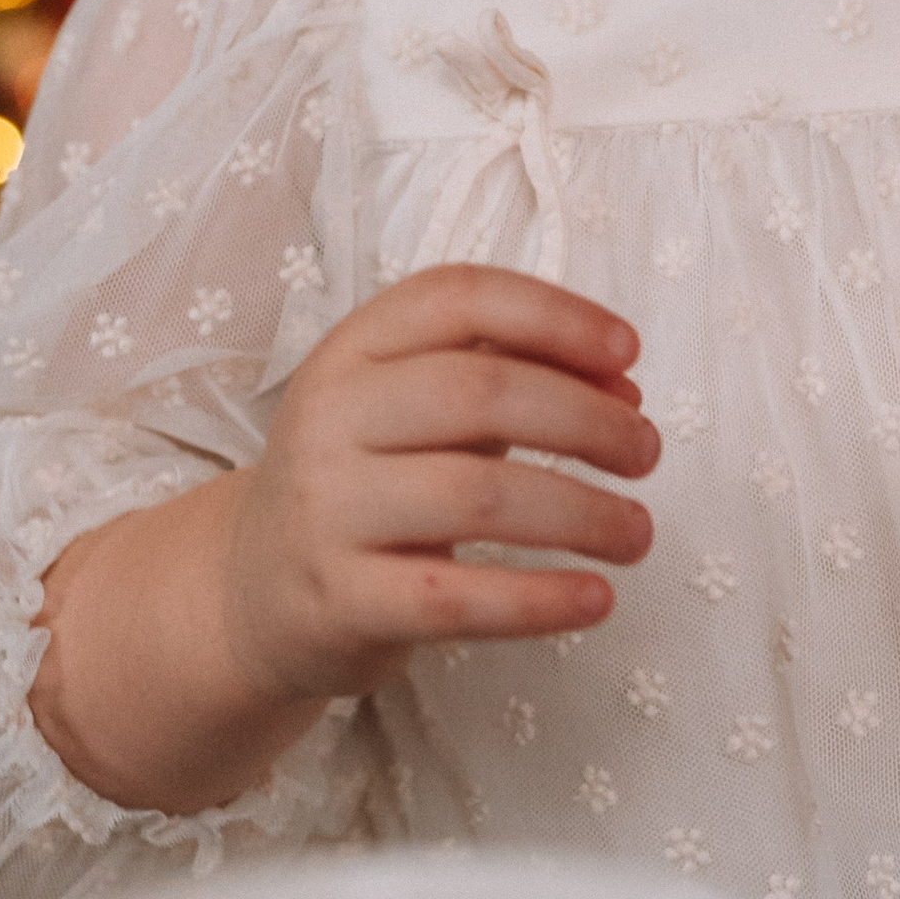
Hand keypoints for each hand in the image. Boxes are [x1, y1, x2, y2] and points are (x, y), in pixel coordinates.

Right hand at [223, 266, 658, 704]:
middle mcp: (330, 417)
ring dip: (583, 515)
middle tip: (647, 454)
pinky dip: (539, 601)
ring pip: (479, 497)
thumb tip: (627, 395)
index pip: (458, 297)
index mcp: (353, 349)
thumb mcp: (417, 408)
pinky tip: (595, 600)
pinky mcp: (340, 601)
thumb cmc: (367, 480)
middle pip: (481, 391)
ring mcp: (328, 511)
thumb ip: (513, 379)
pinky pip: (456, 599)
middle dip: (587, 420)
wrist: (252, 590)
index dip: (555, 314)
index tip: (630, 352)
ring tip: (639, 535)